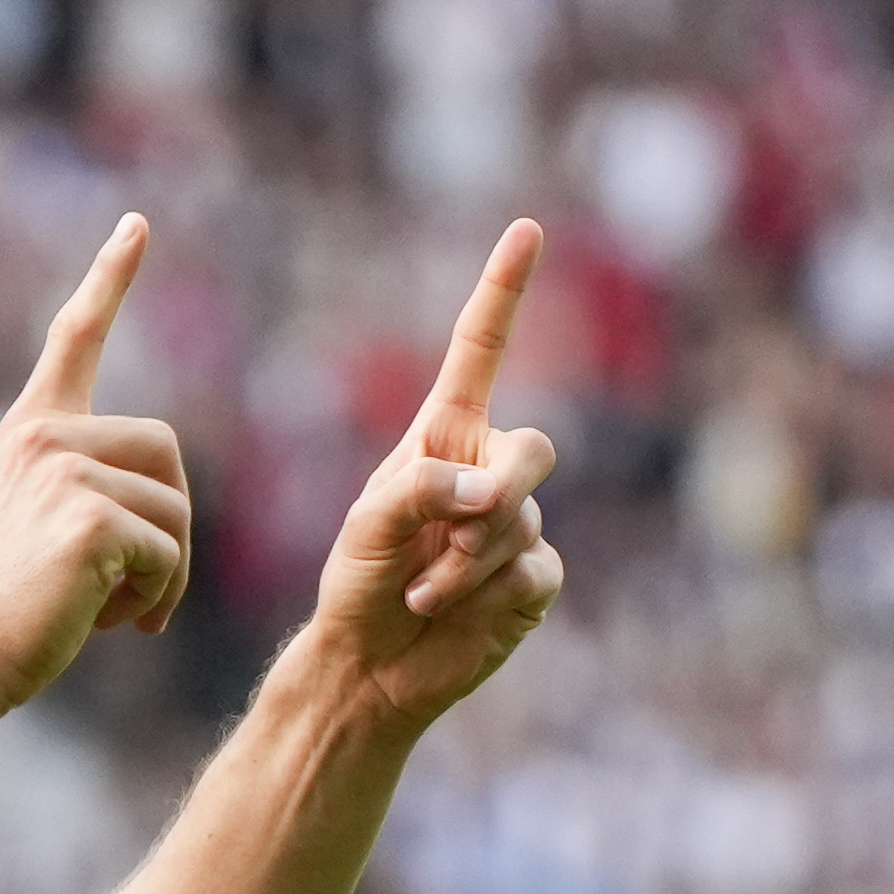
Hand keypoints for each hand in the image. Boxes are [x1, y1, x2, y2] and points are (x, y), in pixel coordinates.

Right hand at [0, 215, 194, 716]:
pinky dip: (156, 599)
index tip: (136, 225)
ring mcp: (65, 471)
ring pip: (175, 509)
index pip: (75, 338)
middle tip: (137, 591)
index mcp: (29, 433)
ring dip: (165, 573)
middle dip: (169, 526)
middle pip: (167, 453)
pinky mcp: (90, 517)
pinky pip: (168, 552)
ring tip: (113, 612)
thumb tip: (167, 524)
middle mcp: (44, 437)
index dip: (109, 278)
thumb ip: (90, 499)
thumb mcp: (37, 533)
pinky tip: (110, 624)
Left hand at [305, 219, 563, 731]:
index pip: (483, 350)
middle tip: (450, 533)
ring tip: (422, 590)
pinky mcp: (535, 578)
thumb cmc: (358, 582)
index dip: (504, 291)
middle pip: (535, 449)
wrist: (369, 663)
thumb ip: (422, 491)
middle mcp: (488, 470)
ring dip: (464, 562)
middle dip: (495, 493)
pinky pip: (533, 569)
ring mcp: (519, 523)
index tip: (526, 230)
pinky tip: (448, 611)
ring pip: (522, 521)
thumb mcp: (368, 525)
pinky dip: (483, 594)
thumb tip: (488, 496)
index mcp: (445, 436)